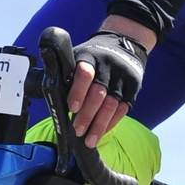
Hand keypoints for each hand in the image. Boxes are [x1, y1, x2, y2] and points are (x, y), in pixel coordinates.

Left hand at [68, 23, 151, 146]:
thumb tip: (52, 97)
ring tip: (90, 140)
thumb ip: (67, 74)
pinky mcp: (132, 87)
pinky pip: (122, 109)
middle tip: (78, 131)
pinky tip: (102, 132)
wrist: (122, 45)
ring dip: (99, 125)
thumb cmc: (93, 58)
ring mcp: (122, 78)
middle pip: (98, 94)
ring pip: (112, 105)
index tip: (72, 108)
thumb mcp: (78, 57)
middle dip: (87, 115)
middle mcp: (108, 67)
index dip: (78, 92)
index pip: (84, 74)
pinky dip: (111, 123)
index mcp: (90, 57)